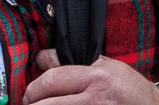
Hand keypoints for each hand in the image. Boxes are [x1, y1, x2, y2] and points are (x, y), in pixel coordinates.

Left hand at [22, 49, 158, 104]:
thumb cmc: (129, 88)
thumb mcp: (106, 67)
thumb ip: (75, 65)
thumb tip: (43, 59)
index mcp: (96, 78)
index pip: (53, 79)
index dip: (34, 86)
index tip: (28, 92)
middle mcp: (95, 99)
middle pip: (49, 103)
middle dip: (33, 103)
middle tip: (28, 103)